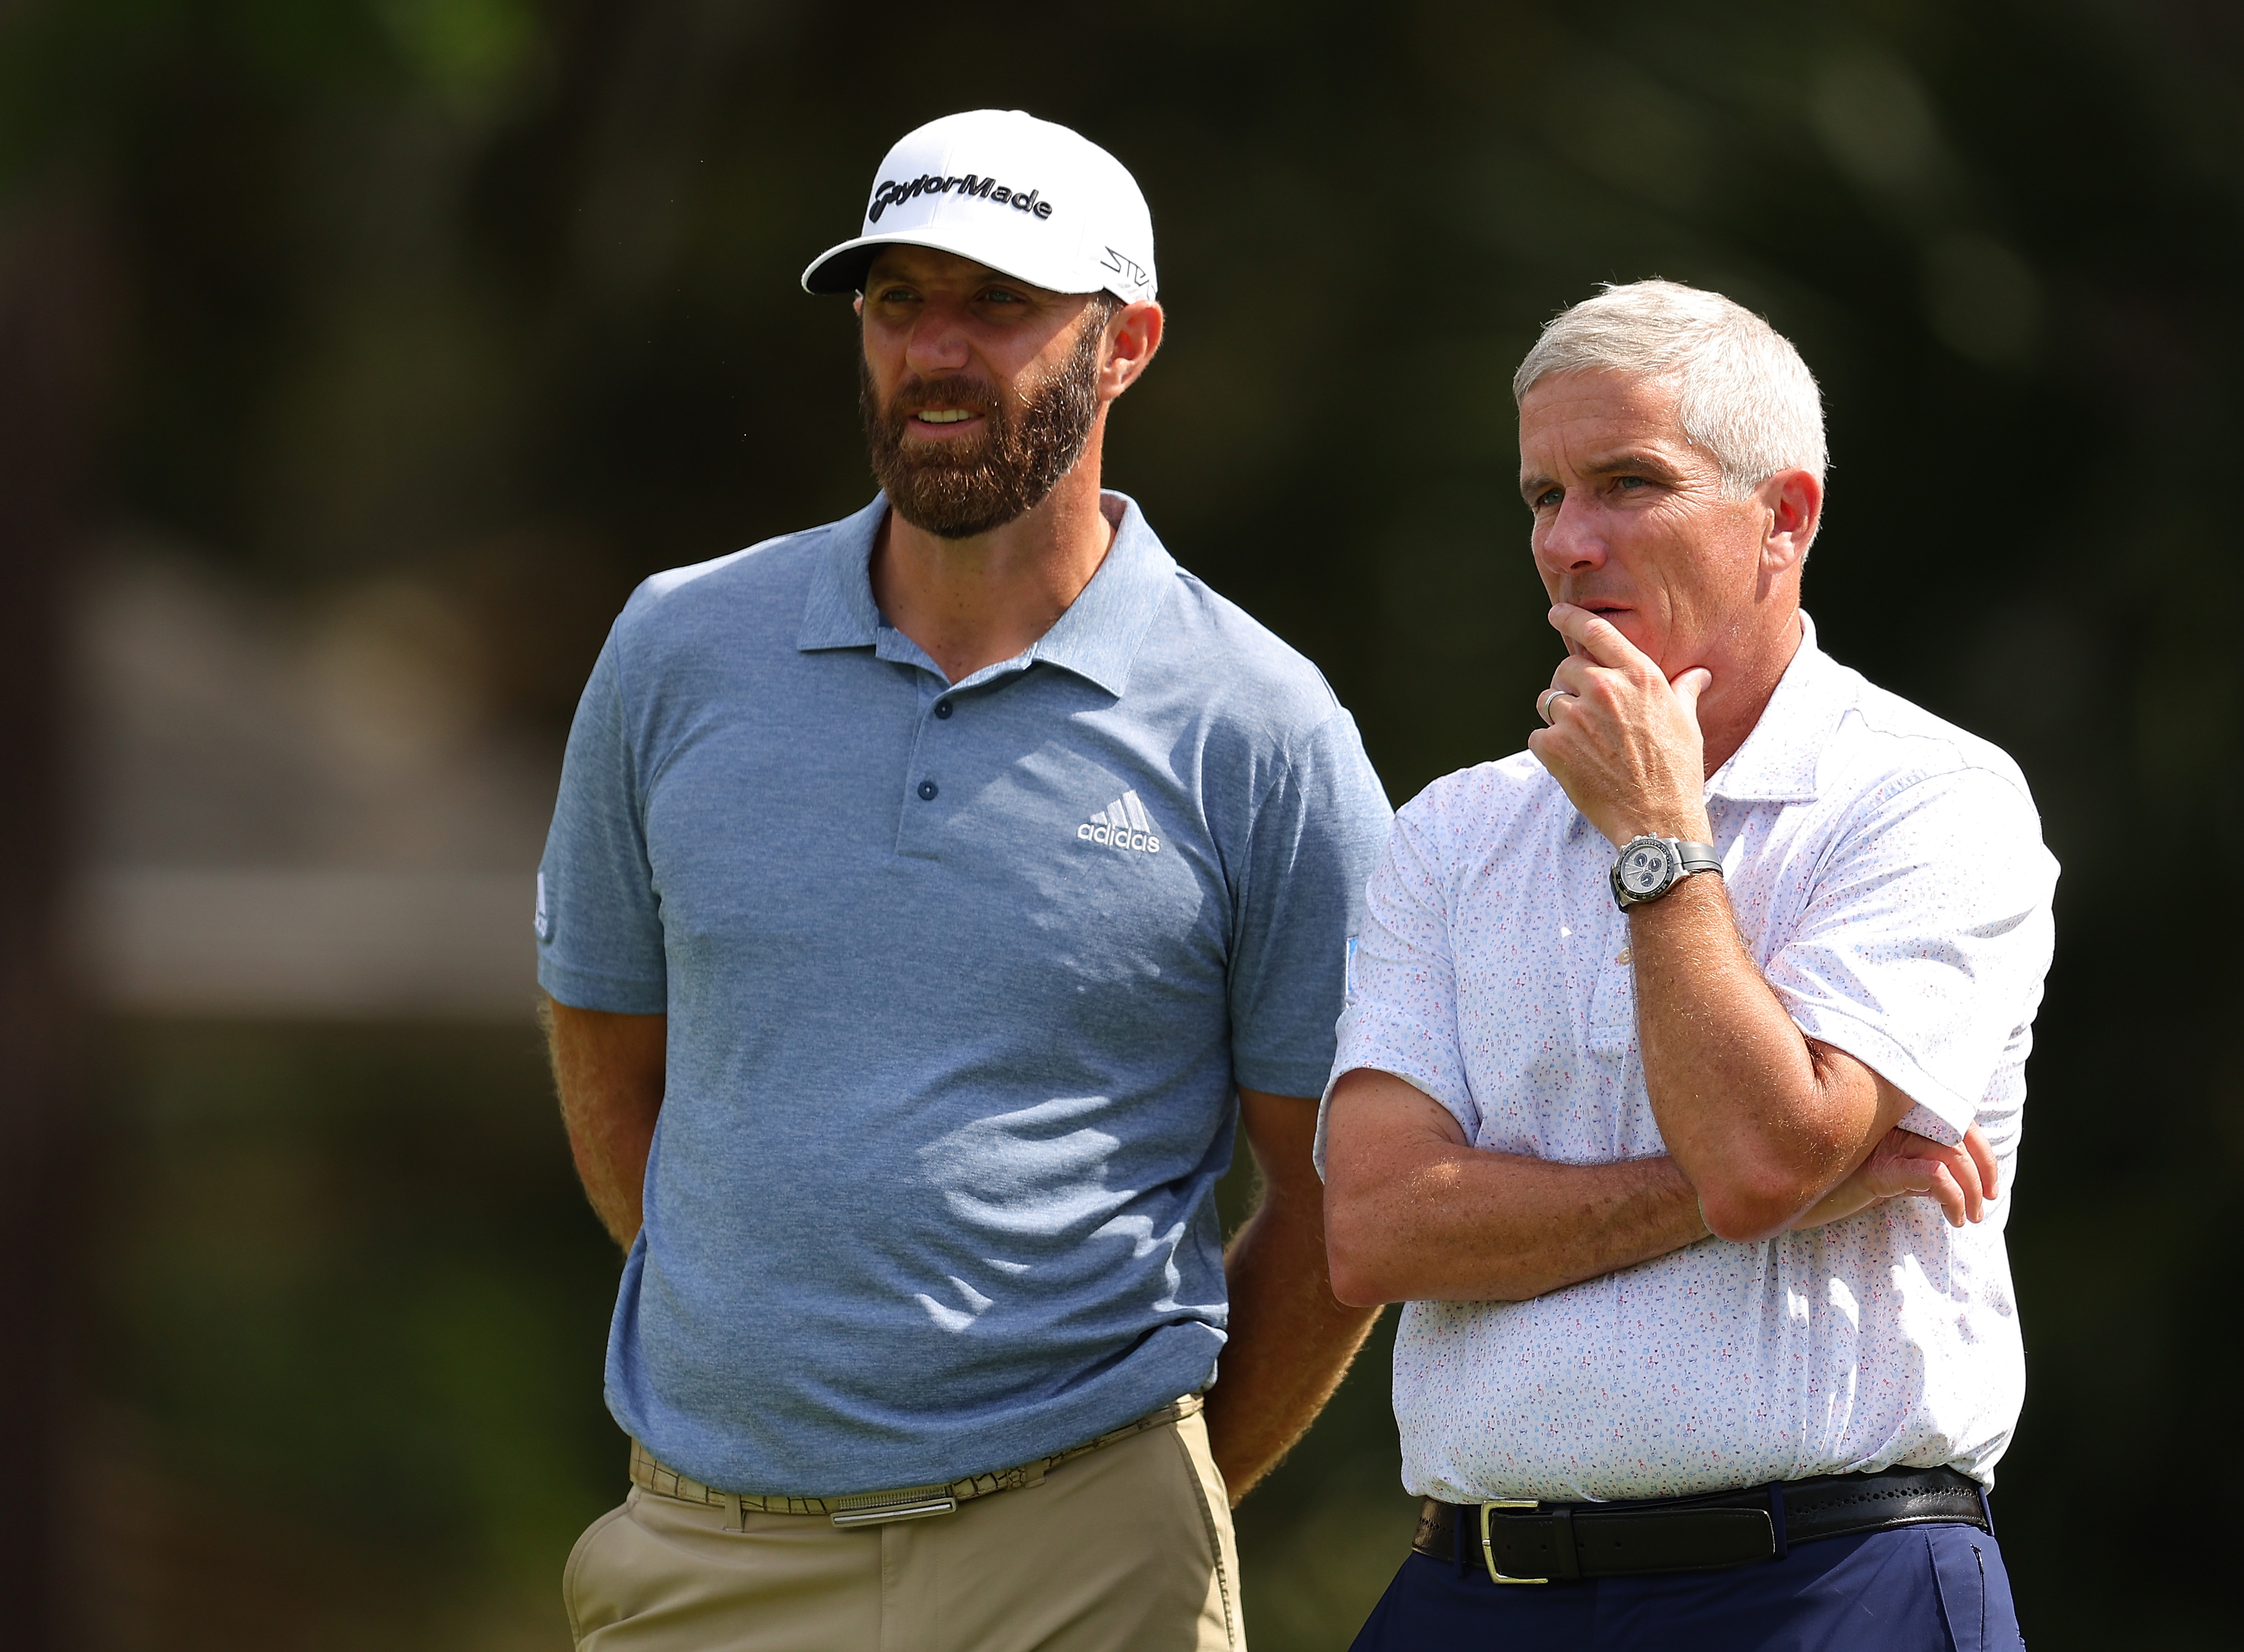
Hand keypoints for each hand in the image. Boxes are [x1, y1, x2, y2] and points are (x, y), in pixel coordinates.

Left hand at [1526, 605, 1713, 848]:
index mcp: (1638, 675)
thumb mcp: (1686, 722)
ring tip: (1584, 742)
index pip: (1595, 630)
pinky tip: (1573, 763)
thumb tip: (1698, 673)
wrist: (1658, 819)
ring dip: (1559, 717)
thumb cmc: (1677, 771)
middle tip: (1587, 713)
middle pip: (1565, 667)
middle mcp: (1604, 689)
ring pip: (1547, 701)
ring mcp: (1576, 717)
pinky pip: (1537, 734)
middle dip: (1570, 685)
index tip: (1556, 613)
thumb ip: (1682, 690)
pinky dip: (1549, 747)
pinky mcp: (1554, 747)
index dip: (1569, 617)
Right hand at [1789, 1124, 1999, 1230]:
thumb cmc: (1825, 1183)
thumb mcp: (1873, 1168)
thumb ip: (1903, 1160)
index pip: (1950, 1114)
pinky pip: (1934, 1177)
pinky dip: (1954, 1198)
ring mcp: (1882, 1142)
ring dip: (1973, 1190)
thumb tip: (1944, 1178)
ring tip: (1969, 1217)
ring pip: (1952, 1155)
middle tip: (1988, 1200)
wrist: (1778, 1195)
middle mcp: (1888, 1118)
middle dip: (1985, 1166)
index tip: (1990, 1183)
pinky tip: (1952, 1217)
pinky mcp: (1877, 1169)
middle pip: (1959, 1129)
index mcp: (1890, 1111)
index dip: (1979, 1145)